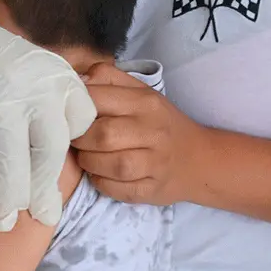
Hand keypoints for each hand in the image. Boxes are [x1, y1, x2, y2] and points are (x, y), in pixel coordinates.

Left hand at [72, 63, 201, 205]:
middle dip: (80, 139)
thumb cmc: (160, 123)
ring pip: (109, 165)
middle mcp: (153, 131)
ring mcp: (155, 163)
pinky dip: (101, 184)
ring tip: (87, 157)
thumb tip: (76, 79)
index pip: (99, 99)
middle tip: (76, 140)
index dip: (76, 108)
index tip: (70, 115)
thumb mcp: (141, 92)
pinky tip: (100, 175)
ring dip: (89, 163)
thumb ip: (108, 79)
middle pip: (102, 135)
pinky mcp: (152, 190)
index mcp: (146, 102)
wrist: (200, 159)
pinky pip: (117, 190)